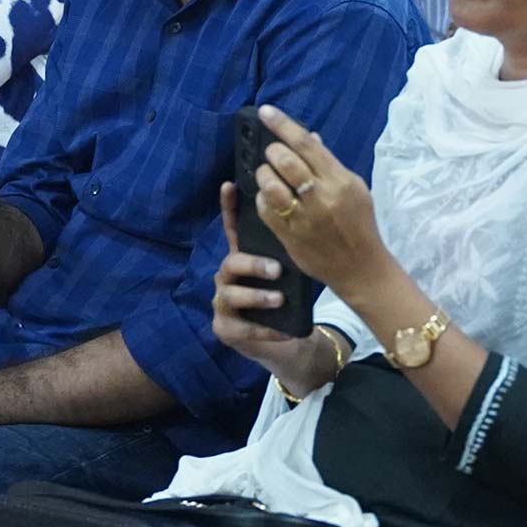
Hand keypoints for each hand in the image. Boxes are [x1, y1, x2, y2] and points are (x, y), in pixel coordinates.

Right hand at [210, 182, 320, 375]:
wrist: (285, 341)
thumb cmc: (285, 300)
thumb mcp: (287, 273)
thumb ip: (286, 251)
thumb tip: (304, 219)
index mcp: (242, 258)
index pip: (233, 229)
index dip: (229, 207)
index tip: (230, 185)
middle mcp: (227, 277)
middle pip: (231, 262)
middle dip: (253, 264)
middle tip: (277, 270)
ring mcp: (222, 303)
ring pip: (231, 295)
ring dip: (257, 296)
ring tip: (280, 300)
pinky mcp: (225, 328)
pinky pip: (241, 327)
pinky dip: (264, 329)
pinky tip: (283, 330)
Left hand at [248, 106, 392, 298]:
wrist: (361, 267)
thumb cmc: (359, 223)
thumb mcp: (354, 189)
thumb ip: (329, 164)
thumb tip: (309, 137)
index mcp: (341, 180)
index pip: (307, 144)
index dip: (283, 125)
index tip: (265, 111)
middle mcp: (322, 196)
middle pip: (286, 161)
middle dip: (272, 151)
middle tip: (271, 153)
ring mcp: (305, 218)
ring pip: (271, 185)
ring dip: (263, 174)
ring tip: (266, 174)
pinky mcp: (290, 236)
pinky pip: (266, 210)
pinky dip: (262, 198)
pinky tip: (268, 197)